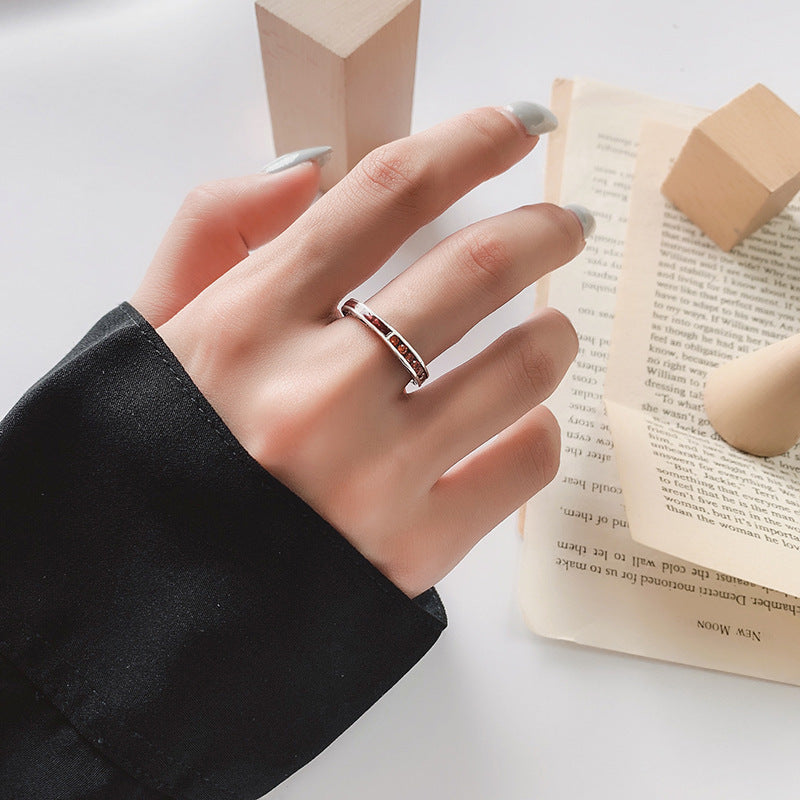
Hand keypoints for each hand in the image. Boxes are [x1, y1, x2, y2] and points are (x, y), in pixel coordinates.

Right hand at [131, 105, 588, 597]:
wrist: (153, 607)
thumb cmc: (160, 458)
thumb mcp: (149, 331)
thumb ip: (209, 231)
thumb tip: (310, 174)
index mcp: (249, 323)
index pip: (384, 195)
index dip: (467, 144)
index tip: (515, 127)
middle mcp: (316, 391)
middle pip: (475, 269)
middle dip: (543, 229)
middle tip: (566, 224)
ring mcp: (370, 476)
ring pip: (521, 369)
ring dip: (552, 337)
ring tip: (551, 334)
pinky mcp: (412, 551)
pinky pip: (524, 465)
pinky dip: (538, 433)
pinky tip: (519, 426)